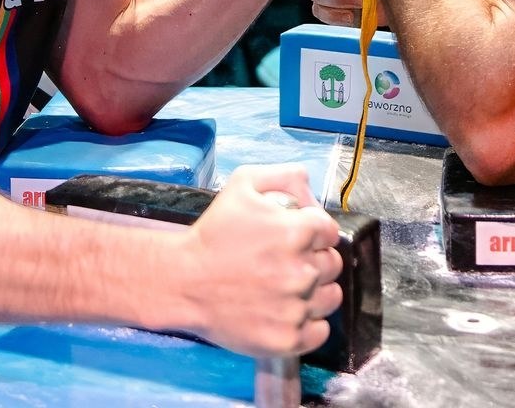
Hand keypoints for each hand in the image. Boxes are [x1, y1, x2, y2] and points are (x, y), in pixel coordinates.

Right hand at [172, 165, 343, 356]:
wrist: (182, 282)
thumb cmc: (212, 235)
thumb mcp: (243, 184)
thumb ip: (285, 176)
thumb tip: (310, 190)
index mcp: (297, 232)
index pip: (330, 232)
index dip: (315, 233)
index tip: (297, 239)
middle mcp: (302, 271)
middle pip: (333, 264)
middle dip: (314, 260)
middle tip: (286, 263)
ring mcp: (295, 308)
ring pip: (331, 297)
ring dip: (316, 292)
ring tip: (287, 289)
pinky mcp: (288, 339)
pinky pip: (320, 332)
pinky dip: (309, 325)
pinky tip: (288, 313)